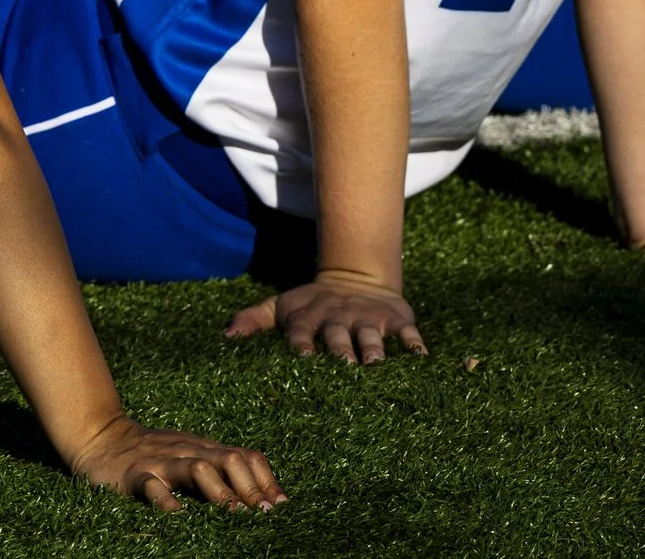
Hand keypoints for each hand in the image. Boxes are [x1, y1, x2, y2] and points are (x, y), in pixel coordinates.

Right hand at [67, 414, 285, 510]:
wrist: (99, 436)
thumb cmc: (150, 454)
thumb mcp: (186, 455)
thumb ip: (215, 471)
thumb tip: (259, 500)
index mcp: (203, 449)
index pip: (246, 457)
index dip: (267, 482)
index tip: (281, 508)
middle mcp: (187, 451)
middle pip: (230, 460)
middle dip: (251, 490)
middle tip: (263, 517)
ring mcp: (162, 462)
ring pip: (198, 469)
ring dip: (222, 494)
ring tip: (235, 517)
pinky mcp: (136, 475)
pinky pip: (154, 487)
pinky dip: (169, 503)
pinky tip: (179, 517)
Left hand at [225, 271, 423, 363]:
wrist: (355, 279)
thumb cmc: (311, 304)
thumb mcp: (281, 306)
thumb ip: (253, 319)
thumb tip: (226, 337)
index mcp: (309, 316)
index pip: (302, 330)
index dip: (302, 342)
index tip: (304, 357)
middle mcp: (338, 317)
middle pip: (338, 335)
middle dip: (340, 348)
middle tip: (344, 364)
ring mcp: (368, 317)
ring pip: (371, 335)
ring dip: (373, 348)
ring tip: (375, 363)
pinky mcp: (396, 319)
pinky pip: (408, 333)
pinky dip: (413, 343)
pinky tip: (419, 357)